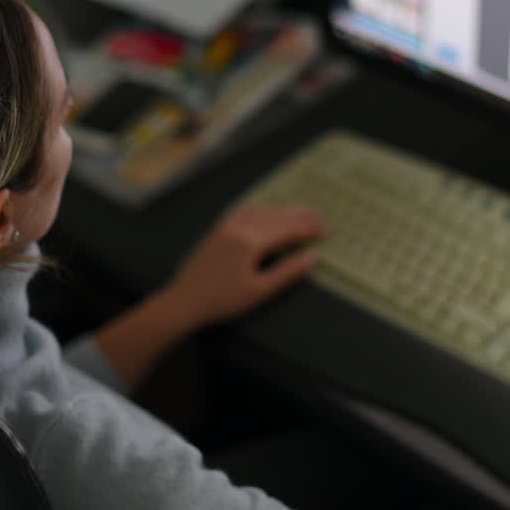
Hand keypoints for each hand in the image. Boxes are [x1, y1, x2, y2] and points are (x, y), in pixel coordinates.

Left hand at [162, 204, 324, 328]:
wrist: (184, 301)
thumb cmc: (221, 301)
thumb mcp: (258, 292)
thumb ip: (286, 273)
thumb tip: (310, 258)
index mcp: (250, 242)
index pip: (287, 230)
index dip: (308, 229)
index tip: (325, 230)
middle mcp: (239, 227)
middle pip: (276, 216)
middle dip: (300, 216)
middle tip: (320, 217)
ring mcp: (226, 225)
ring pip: (261, 210)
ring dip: (283, 210)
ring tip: (300, 212)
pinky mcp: (218, 229)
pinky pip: (245, 210)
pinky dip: (262, 208)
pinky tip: (267, 210)